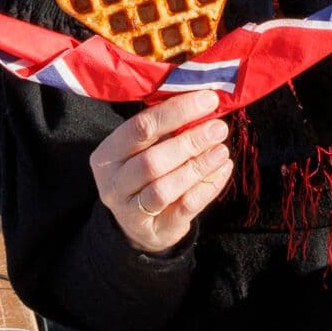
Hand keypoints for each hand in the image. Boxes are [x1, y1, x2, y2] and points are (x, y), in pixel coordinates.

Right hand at [91, 89, 232, 253]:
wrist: (141, 225)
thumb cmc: (147, 173)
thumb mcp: (147, 148)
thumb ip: (168, 128)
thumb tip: (207, 102)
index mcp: (108, 154)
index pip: (140, 128)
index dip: (175, 112)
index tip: (208, 100)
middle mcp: (113, 183)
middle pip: (152, 161)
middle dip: (189, 142)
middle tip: (218, 128)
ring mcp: (129, 210)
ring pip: (165, 189)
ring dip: (198, 167)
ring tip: (222, 150)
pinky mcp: (153, 230)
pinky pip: (183, 208)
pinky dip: (206, 188)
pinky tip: (223, 170)